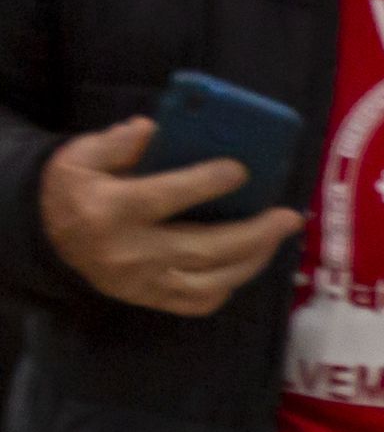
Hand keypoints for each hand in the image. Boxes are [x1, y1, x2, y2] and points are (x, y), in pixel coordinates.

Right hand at [35, 116, 298, 317]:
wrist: (48, 236)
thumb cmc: (75, 190)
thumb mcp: (81, 157)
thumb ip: (116, 142)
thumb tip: (154, 129)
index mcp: (110, 210)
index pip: (166, 197)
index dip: (206, 183)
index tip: (241, 170)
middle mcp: (129, 252)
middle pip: (205, 248)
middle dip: (255, 233)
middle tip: (289, 216)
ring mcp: (141, 283)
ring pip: (212, 281)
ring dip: (254, 260)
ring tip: (277, 236)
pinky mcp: (149, 299)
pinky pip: (199, 303)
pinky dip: (228, 285)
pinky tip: (246, 263)